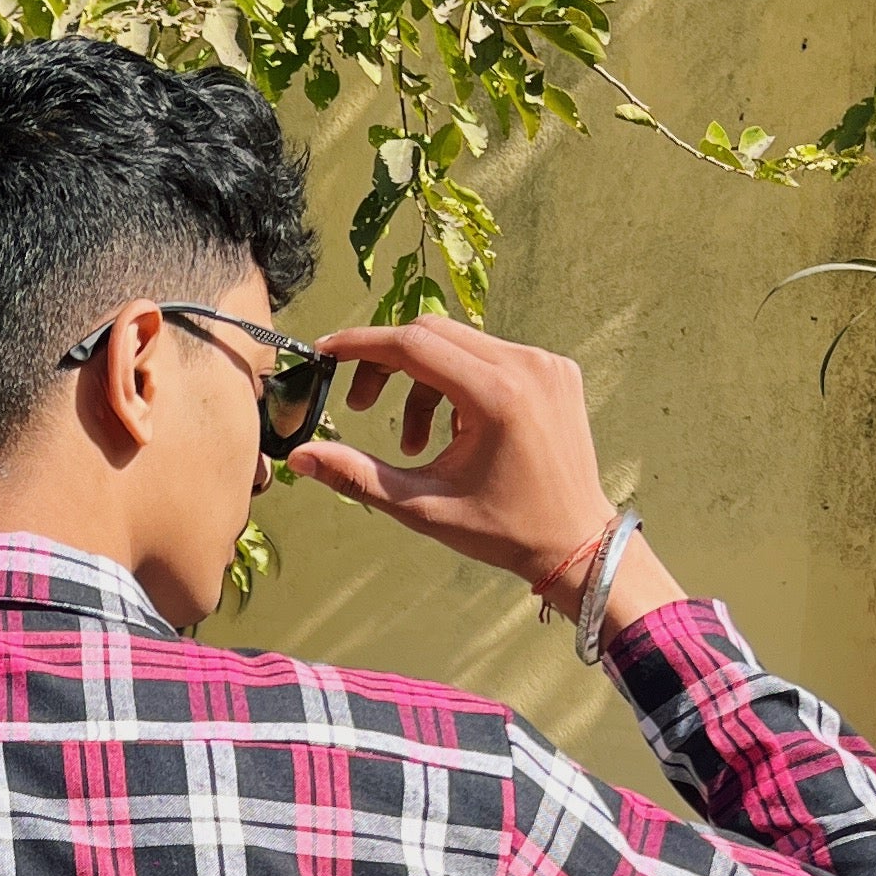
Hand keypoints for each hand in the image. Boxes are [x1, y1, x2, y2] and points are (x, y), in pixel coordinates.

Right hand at [286, 316, 679, 631]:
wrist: (576, 541)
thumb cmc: (502, 530)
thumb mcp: (423, 506)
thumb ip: (357, 475)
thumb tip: (299, 456)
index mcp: (496, 396)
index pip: (412, 344)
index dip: (361, 345)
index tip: (327, 354)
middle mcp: (526, 365)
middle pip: (432, 334)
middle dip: (387, 364)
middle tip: (362, 406)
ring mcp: (546, 363)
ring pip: (460, 344)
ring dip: (424, 382)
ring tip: (417, 442)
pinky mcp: (556, 369)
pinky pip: (491, 355)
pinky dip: (460, 382)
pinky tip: (460, 431)